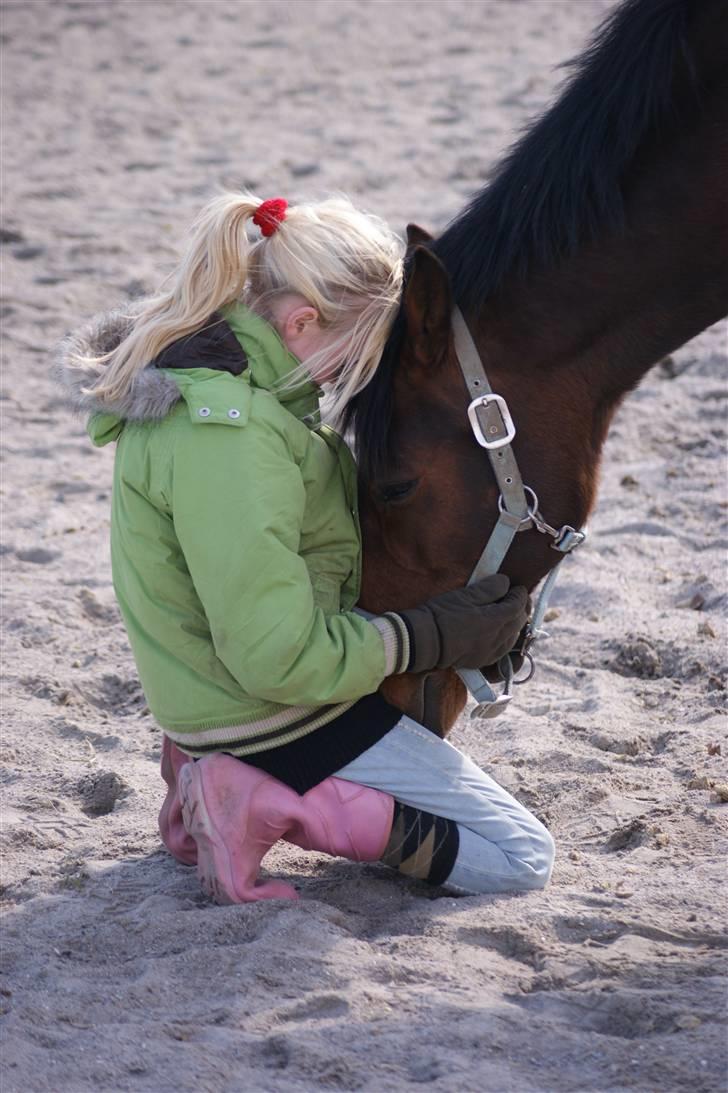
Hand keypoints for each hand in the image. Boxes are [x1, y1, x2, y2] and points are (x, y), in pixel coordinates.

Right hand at [397, 575, 530, 673]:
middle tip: (519, 599)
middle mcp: (497, 639)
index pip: (518, 606)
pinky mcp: (481, 661)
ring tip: (512, 616)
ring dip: (516, 625)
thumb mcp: (465, 595)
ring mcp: (490, 652)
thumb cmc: (442, 615)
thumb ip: (489, 588)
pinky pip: (503, 651)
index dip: (520, 595)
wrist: (424, 642)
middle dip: (522, 609)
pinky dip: (507, 640)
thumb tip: (505, 582)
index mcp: (494, 620)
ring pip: (513, 638)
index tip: (518, 588)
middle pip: (519, 623)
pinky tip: (502, 635)